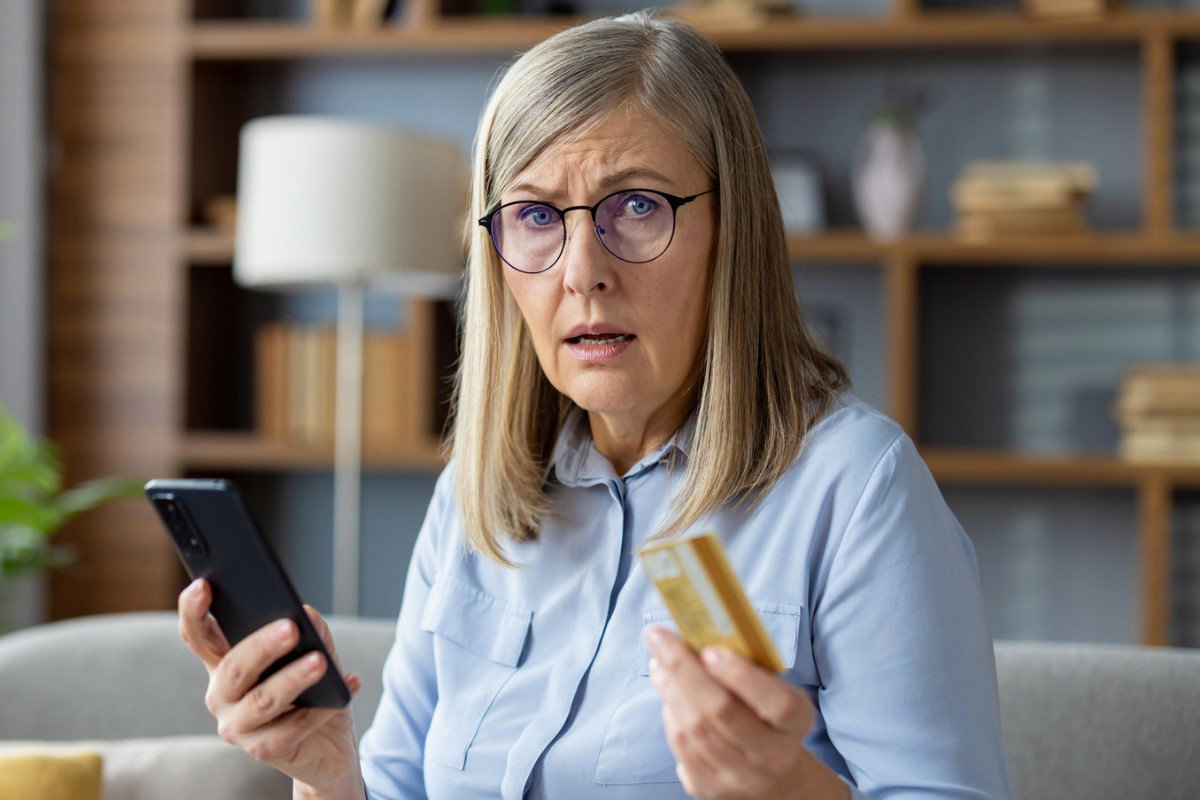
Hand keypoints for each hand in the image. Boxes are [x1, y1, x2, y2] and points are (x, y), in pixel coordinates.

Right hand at [177, 578, 364, 796]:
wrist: (326, 744)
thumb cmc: (313, 690)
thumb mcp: (312, 652)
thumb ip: (308, 630)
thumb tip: (306, 614)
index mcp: (225, 662)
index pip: (198, 635)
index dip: (193, 611)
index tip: (203, 585)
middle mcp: (222, 694)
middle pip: (234, 667)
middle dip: (261, 646)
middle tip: (290, 628)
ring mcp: (238, 725)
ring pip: (262, 700)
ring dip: (292, 679)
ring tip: (319, 662)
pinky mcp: (263, 749)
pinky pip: (290, 728)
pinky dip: (320, 710)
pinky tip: (345, 689)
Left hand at [645, 626, 848, 799]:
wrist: (772, 775)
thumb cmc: (767, 716)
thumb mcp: (774, 690)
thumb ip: (748, 667)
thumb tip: (700, 633)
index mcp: (795, 724)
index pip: (776, 704)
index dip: (743, 676)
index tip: (711, 650)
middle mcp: (771, 757)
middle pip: (722, 713)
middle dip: (685, 670)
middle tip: (660, 638)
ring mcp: (739, 778)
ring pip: (694, 729)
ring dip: (670, 688)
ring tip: (658, 660)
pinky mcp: (709, 788)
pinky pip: (680, 746)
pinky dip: (669, 712)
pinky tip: (666, 689)